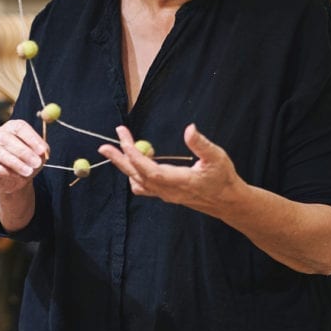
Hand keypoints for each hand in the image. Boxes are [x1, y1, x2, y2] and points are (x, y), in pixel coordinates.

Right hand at [0, 119, 49, 197]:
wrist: (16, 179)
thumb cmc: (29, 162)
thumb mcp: (39, 155)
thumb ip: (41, 150)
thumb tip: (42, 151)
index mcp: (12, 127)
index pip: (19, 127)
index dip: (31, 139)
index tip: (42, 151)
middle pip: (6, 138)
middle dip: (24, 152)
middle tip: (36, 163)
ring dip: (15, 163)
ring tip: (29, 172)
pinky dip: (4, 171)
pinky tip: (15, 176)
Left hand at [98, 123, 239, 217]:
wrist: (227, 202)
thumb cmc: (223, 178)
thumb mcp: (217, 158)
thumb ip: (201, 144)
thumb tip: (189, 128)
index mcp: (179, 182)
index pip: (150, 170)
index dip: (135, 156)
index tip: (123, 140)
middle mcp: (168, 191)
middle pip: (137, 176)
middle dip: (119, 160)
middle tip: (104, 146)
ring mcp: (165, 195)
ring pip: (137, 181)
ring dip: (126, 165)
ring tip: (118, 147)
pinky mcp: (165, 195)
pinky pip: (143, 186)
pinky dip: (135, 173)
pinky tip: (137, 161)